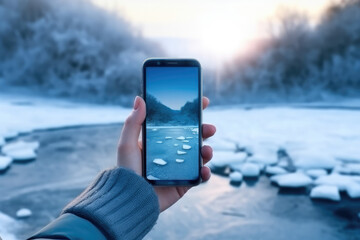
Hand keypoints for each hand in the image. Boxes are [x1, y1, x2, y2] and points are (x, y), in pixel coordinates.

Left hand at [117, 96, 215, 211]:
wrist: (131, 199)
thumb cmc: (126, 171)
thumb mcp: (127, 144)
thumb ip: (133, 122)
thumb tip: (140, 98)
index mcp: (159, 141)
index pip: (177, 123)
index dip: (191, 113)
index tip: (202, 102)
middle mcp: (171, 153)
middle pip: (193, 138)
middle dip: (204, 131)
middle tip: (210, 128)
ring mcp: (179, 168)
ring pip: (199, 156)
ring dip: (208, 151)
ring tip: (207, 150)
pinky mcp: (184, 183)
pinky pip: (199, 177)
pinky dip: (206, 172)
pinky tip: (204, 170)